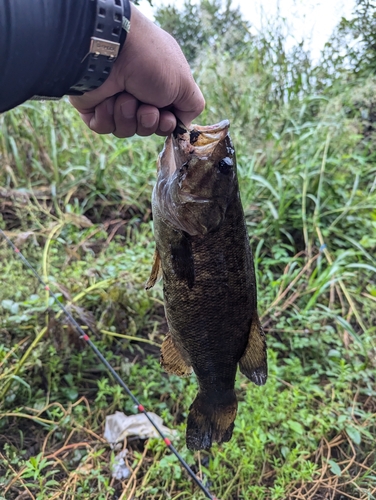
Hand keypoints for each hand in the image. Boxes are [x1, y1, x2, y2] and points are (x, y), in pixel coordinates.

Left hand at [69, 4, 204, 136]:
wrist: (111, 50)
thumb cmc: (151, 63)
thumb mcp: (185, 84)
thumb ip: (192, 106)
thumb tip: (183, 124)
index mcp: (160, 86)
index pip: (166, 120)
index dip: (166, 125)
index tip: (166, 116)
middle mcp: (138, 93)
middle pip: (146, 128)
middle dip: (147, 121)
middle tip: (145, 106)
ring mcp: (115, 100)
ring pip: (125, 130)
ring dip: (127, 116)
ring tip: (125, 96)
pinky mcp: (94, 106)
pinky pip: (104, 127)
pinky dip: (107, 117)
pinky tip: (107, 100)